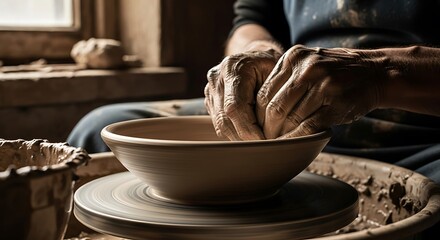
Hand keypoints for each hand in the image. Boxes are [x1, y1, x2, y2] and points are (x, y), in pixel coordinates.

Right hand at [204, 49, 280, 139]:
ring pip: (220, 125)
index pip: (235, 107)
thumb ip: (272, 99)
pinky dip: (235, 134)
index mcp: (233, 67)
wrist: (256, 56)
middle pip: (224, 119)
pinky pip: (220, 124)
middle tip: (264, 149)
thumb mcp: (278, 74)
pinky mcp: (210, 101)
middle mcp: (217, 78)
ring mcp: (210, 90)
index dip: (248, 129)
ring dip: (239, 139)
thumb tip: (273, 133)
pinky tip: (250, 136)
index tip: (265, 142)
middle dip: (244, 137)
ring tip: (259, 145)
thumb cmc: (272, 65)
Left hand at [256, 45, 383, 138]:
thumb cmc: (336, 74)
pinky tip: (294, 145)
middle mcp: (306, 68)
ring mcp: (322, 85)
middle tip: (265, 140)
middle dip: (266, 128)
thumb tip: (259, 112)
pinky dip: (297, 139)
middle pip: (273, 106)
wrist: (376, 73)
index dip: (257, 115)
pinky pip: (308, 127)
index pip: (264, 92)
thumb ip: (286, 81)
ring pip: (289, 118)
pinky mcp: (336, 103)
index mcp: (293, 57)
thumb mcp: (308, 65)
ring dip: (281, 136)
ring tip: (278, 144)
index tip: (256, 127)